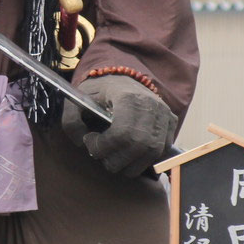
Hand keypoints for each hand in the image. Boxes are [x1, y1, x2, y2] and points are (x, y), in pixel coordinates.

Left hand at [61, 74, 176, 178]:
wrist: (123, 78)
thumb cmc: (99, 92)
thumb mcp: (78, 101)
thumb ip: (71, 122)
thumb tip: (82, 144)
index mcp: (128, 97)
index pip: (122, 133)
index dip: (104, 147)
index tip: (90, 142)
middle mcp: (152, 105)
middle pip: (138, 147)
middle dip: (115, 160)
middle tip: (101, 155)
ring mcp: (165, 114)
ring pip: (151, 154)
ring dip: (129, 165)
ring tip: (114, 157)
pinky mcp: (172, 122)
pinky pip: (161, 152)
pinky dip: (143, 160)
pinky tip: (128, 155)